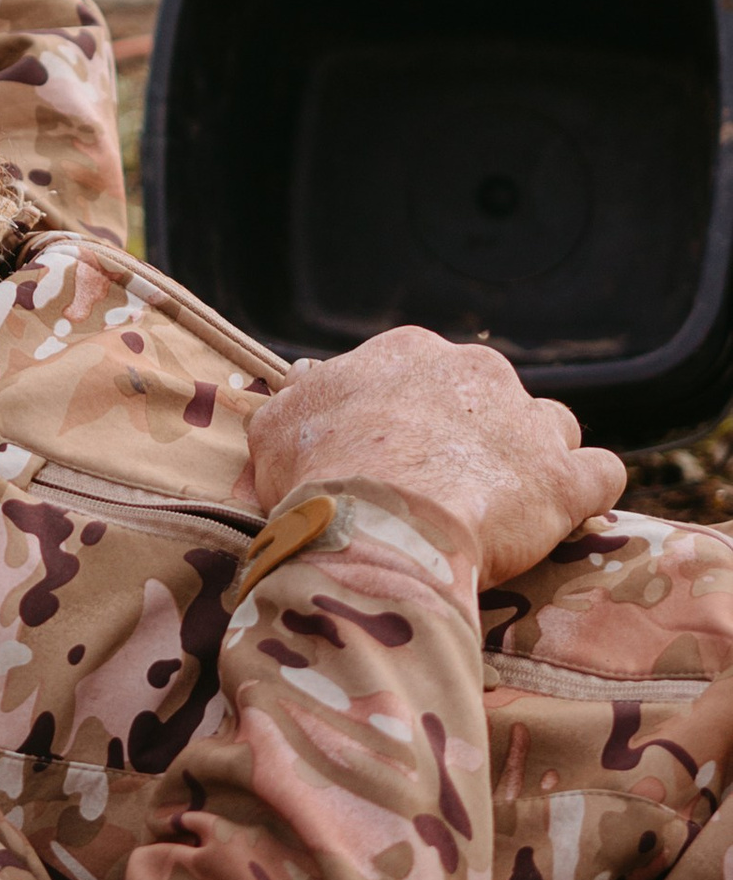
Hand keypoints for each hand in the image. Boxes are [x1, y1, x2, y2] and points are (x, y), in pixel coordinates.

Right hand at [247, 326, 625, 592]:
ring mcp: (529, 423)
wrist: (377, 526)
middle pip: (490, 397)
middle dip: (475, 435)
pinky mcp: (568, 479)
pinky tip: (566, 517)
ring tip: (508, 507)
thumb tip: (301, 390)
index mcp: (408, 353)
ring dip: (534, 459)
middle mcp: (477, 372)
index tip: (395, 456)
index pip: (423, 374)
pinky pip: (602, 473)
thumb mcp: (277, 432)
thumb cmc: (319, 478)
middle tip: (444, 487)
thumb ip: (295, 406)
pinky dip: (587, 493)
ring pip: (550, 427)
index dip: (411, 418)